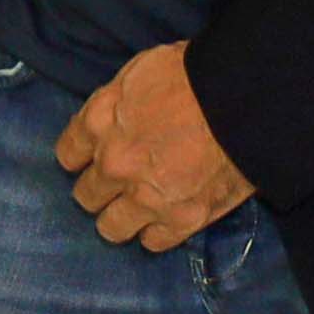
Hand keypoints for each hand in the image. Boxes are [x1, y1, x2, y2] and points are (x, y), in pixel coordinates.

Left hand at [55, 45, 252, 253]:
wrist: (244, 100)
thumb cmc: (196, 74)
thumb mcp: (140, 72)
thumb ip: (117, 104)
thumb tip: (111, 120)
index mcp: (99, 123)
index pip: (68, 155)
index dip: (81, 159)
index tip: (93, 159)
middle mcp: (114, 165)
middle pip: (86, 195)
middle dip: (102, 190)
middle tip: (122, 183)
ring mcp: (145, 196)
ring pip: (111, 227)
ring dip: (122, 218)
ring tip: (140, 209)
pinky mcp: (181, 219)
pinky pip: (154, 242)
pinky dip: (158, 232)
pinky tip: (167, 218)